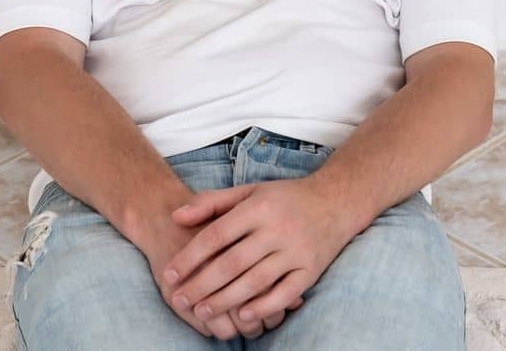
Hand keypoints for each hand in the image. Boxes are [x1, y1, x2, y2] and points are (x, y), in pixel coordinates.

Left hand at [159, 178, 357, 331]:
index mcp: (258, 207)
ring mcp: (296, 251)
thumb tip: (175, 216)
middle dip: (202, 284)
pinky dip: (264, 306)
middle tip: (180, 300)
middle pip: (233, 262)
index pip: (217, 234)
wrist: (336, 201)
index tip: (169, 274)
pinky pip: (286, 293)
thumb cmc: (284, 198)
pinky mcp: (311, 270)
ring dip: (226, 299)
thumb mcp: (249, 191)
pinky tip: (243, 315)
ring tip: (202, 311)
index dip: (190, 256)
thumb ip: (212, 202)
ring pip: (256, 281)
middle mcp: (277, 229)